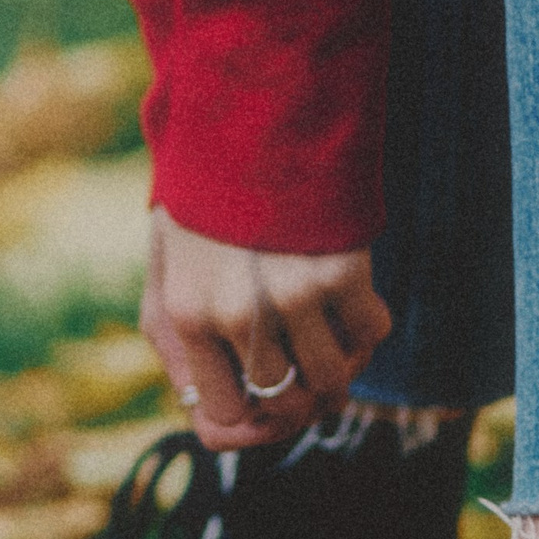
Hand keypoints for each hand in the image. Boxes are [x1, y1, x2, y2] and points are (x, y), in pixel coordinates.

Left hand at [141, 204, 391, 447]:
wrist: (250, 112)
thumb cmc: (205, 193)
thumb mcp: (166, 262)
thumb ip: (175, 343)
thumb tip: (211, 426)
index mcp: (186, 314)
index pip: (222, 418)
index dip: (247, 422)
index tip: (260, 401)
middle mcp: (238, 315)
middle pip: (285, 408)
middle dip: (298, 402)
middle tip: (305, 375)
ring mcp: (293, 296)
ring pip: (334, 380)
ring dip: (338, 367)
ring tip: (328, 335)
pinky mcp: (342, 270)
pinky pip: (372, 333)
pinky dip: (367, 326)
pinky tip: (348, 297)